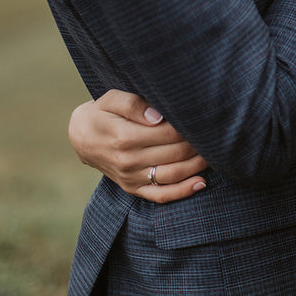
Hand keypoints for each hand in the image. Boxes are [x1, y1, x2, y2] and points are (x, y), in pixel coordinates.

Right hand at [68, 89, 208, 202]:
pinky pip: (161, 195)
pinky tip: (201, 183)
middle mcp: (128, 160)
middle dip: (198, 143)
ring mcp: (131, 178)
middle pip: (175, 153)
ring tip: (214, 152)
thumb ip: (134, 104)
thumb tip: (158, 116)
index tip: (203, 118)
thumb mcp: (111, 99)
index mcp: (124, 136)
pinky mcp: (133, 189)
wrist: (82, 137)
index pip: (168, 132)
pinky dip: (183, 191)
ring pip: (173, 175)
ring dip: (197, 165)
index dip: (189, 126)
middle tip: (214, 133)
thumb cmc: (102, 112)